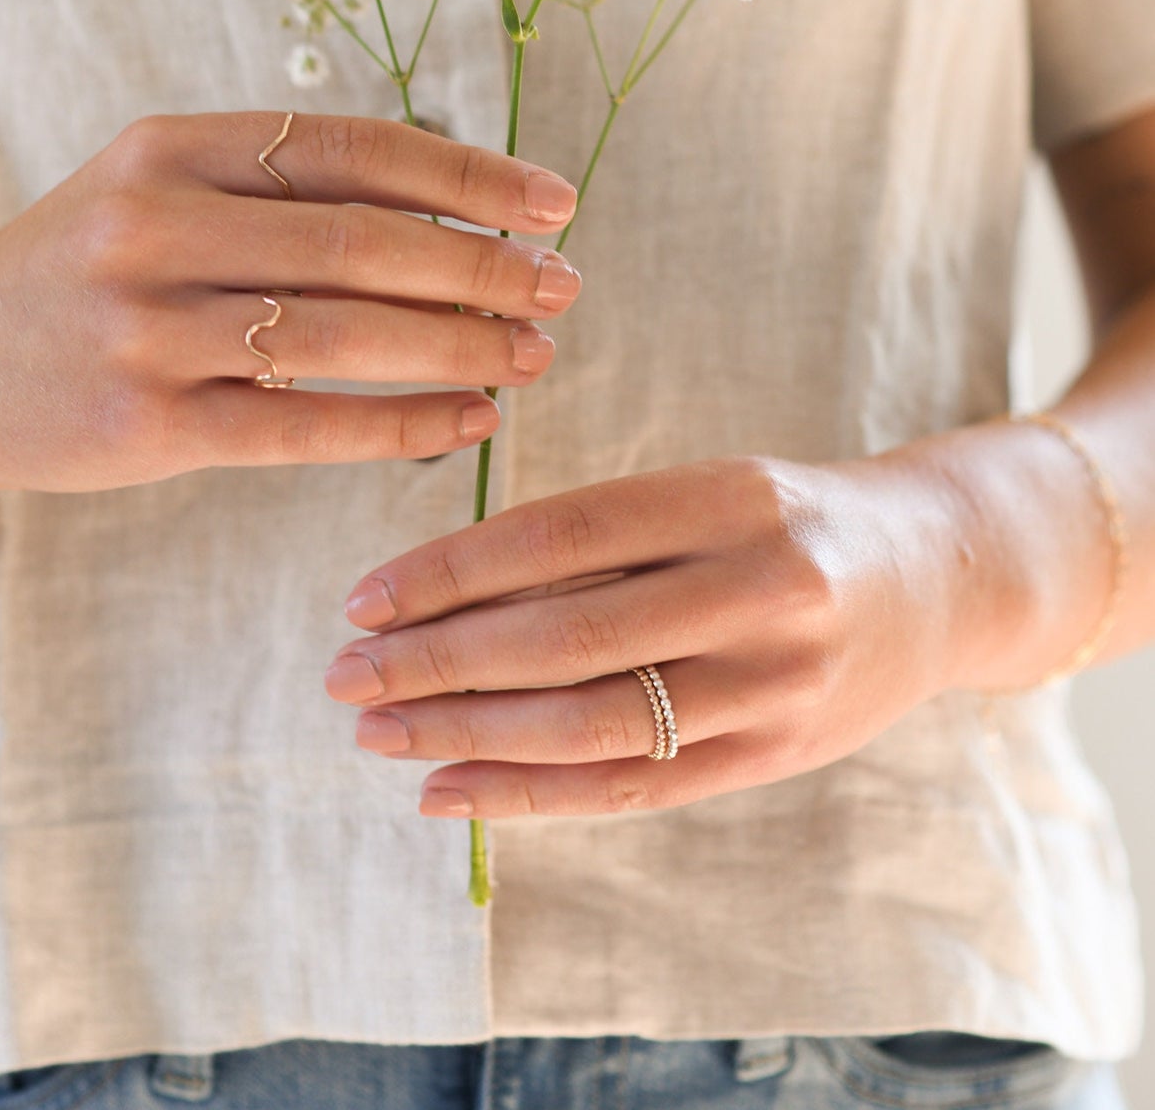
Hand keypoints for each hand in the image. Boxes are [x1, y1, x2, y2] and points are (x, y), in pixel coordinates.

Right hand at [0, 112, 580, 491]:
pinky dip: (402, 423)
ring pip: (343, 334)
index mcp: (172, 146)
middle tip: (563, 288)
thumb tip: (454, 204)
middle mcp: (154, 224)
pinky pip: (304, 426)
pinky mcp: (142, 426)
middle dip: (482, 264)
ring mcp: (144, 327)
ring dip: (459, 344)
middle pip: (362, 239)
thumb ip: (280, 188)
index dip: (468, 173)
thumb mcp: (157, 190)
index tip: (554, 204)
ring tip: (534, 353)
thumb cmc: (82, 268)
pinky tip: (469, 421)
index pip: (353, 146)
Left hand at [324, 451, 993, 817]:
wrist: (940, 578)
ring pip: (593, 722)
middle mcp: (760, 589)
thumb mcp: (711, 488)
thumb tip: (445, 588)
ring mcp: (775, 684)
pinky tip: (449, 789)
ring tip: (378, 733)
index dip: (452, 569)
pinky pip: (635, 785)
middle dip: (440, 662)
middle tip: (342, 675)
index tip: (362, 596)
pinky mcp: (776, 755)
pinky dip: (532, 794)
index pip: (563, 535)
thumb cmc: (789, 520)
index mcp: (731, 496)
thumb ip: (603, 533)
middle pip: (568, 637)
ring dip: (469, 735)